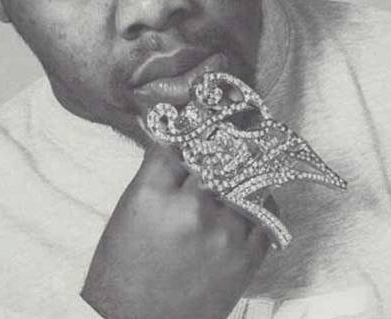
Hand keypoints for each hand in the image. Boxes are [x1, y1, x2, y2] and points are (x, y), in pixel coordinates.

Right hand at [81, 144, 270, 318]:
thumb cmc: (123, 269)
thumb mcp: (129, 211)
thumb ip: (157, 172)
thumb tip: (182, 139)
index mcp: (153, 194)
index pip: (181, 139)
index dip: (191, 128)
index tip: (199, 121)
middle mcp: (191, 208)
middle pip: (217, 153)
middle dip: (218, 144)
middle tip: (225, 133)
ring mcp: (223, 232)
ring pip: (246, 177)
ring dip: (243, 169)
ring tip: (241, 164)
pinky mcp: (246, 256)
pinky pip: (267, 212)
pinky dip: (261, 200)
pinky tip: (251, 199)